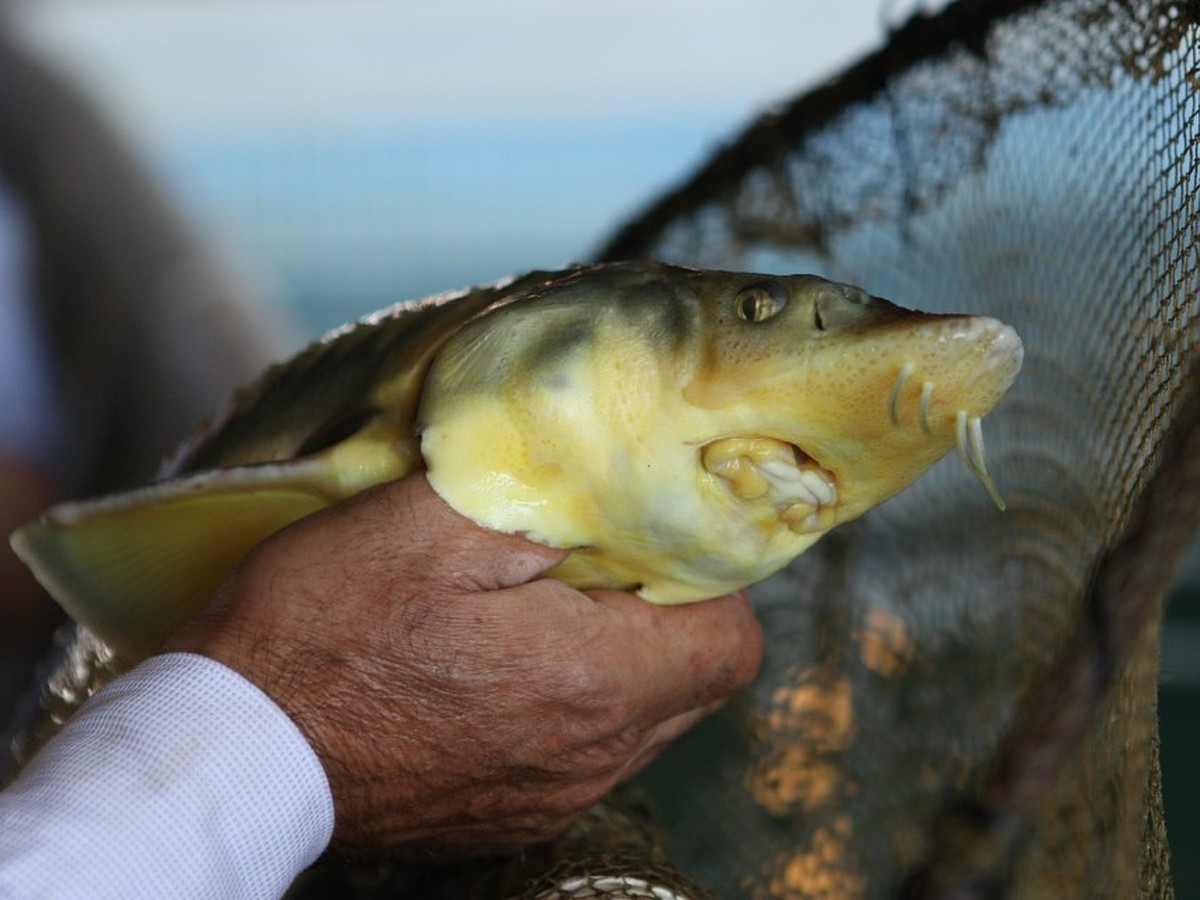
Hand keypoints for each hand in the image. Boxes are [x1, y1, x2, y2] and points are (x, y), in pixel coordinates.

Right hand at [167, 473, 762, 858]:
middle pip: (695, 686)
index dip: (711, 583)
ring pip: (641, 723)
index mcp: (591, 681)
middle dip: (664, 618)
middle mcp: (589, 758)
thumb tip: (618, 477)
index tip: (653, 546)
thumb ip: (548, 494)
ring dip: (614, 663)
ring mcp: (549, 799)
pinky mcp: (508, 819)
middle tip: (591, 567)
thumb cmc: (326, 625)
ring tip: (534, 613)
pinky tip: (494, 669)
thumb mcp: (434, 522)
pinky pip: (580, 756)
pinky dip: (567, 708)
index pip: (732, 643)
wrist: (236, 749)